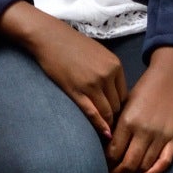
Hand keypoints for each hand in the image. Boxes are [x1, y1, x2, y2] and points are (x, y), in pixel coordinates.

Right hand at [2, 2, 126, 139]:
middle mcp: (107, 75)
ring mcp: (92, 84)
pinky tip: (104, 134)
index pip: (125, 95)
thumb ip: (108, 71)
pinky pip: (92, 112)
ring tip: (109, 135)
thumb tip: (112, 91)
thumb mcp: (98, 53)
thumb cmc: (70, 44)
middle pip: (118, 105)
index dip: (122, 108)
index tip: (117, 117)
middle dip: (116, 118)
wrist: (48, 37)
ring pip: (107, 111)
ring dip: (108, 123)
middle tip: (115, 130)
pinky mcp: (76, 91)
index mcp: (115, 66)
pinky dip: (99, 125)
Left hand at [110, 49, 172, 172]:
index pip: (112, 152)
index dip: (105, 164)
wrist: (169, 78)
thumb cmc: (142, 90)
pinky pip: (165, 161)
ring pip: (145, 165)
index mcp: (127, 121)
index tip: (98, 169)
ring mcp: (161, 135)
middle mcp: (144, 131)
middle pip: (128, 163)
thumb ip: (117, 125)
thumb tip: (104, 147)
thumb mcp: (124, 105)